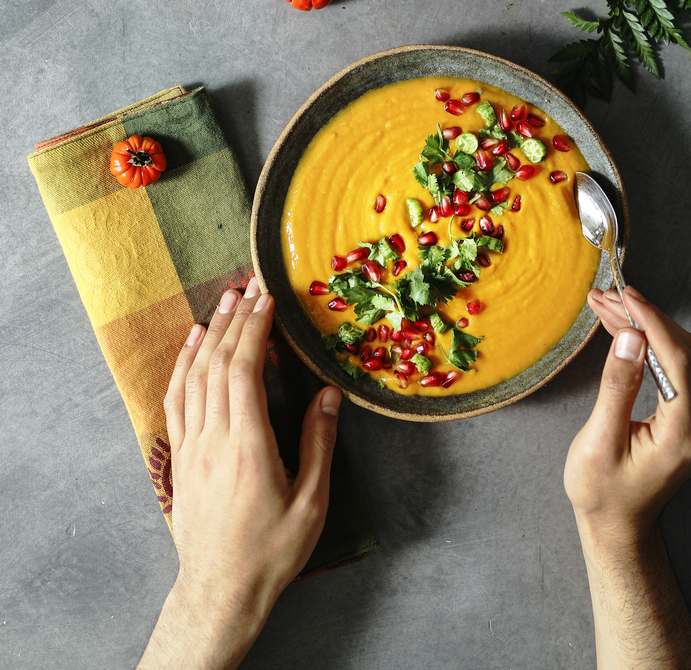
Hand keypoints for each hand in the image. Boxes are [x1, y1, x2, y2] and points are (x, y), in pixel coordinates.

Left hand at [138, 278, 341, 669]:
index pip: (244, 371)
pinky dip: (182, 364)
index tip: (266, 299)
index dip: (254, 329)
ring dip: (209, 333)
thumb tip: (329, 395)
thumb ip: (318, 444)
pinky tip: (191, 343)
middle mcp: (214, 439)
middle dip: (234, 319)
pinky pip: (176, 399)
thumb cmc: (271, 550)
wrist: (220, 590)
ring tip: (224, 300)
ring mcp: (192, 447)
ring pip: (194, 376)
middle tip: (249, 285)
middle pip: (217, 364)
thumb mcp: (310, 502)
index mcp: (249, 447)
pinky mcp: (180, 457)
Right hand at [564, 285, 690, 539]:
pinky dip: (649, 344)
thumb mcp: (599, 440)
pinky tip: (622, 330)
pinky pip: (675, 368)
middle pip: (682, 351)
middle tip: (606, 296)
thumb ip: (617, 387)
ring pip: (680, 355)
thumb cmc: (601, 491)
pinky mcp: (688, 417)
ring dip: (645, 327)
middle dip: (645, 317)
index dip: (652, 322)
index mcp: (684, 433)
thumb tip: (629, 339)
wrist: (615, 526)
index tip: (626, 295)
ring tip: (606, 306)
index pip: (678, 359)